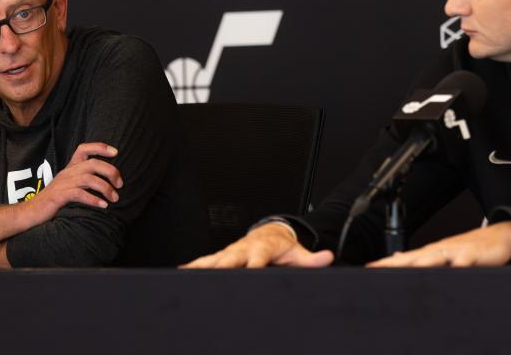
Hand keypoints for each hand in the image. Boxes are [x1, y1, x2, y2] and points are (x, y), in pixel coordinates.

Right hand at [27, 142, 122, 222]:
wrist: (29, 214)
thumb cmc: (52, 202)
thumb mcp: (68, 187)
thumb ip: (82, 181)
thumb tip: (106, 183)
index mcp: (69, 169)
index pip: (83, 149)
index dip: (100, 147)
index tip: (116, 152)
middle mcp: (67, 173)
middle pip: (93, 163)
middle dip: (111, 172)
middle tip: (120, 185)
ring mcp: (62, 184)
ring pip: (88, 178)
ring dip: (105, 188)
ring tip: (114, 198)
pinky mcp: (58, 197)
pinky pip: (79, 194)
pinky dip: (93, 199)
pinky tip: (103, 206)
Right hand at [182, 222, 333, 268]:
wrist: (272, 233)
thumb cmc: (283, 246)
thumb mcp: (298, 253)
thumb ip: (312, 259)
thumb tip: (327, 257)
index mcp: (262, 248)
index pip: (256, 259)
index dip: (252, 266)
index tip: (248, 272)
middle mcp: (244, 248)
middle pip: (231, 259)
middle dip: (221, 266)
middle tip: (211, 276)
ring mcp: (233, 251)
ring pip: (215, 258)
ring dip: (201, 265)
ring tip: (186, 271)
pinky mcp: (225, 255)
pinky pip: (208, 260)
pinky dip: (195, 264)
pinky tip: (182, 270)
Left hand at [366, 221, 510, 267]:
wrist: (502, 236)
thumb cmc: (471, 249)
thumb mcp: (444, 254)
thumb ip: (421, 258)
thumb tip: (396, 259)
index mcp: (432, 252)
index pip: (405, 258)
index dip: (386, 264)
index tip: (368, 269)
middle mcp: (441, 250)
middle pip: (414, 257)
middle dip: (395, 264)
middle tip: (377, 269)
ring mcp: (457, 251)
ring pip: (436, 257)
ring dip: (421, 263)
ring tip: (405, 269)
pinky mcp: (475, 255)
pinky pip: (466, 261)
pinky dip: (459, 266)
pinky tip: (454, 271)